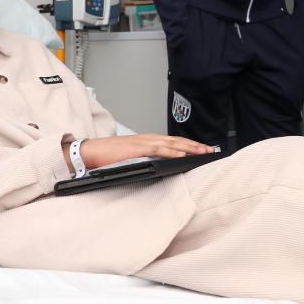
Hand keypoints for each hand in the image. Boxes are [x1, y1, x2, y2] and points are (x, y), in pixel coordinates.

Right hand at [64, 134, 215, 171]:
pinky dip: (172, 152)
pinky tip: (183, 156)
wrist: (92, 151)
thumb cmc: (109, 155)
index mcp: (149, 140)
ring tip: (202, 152)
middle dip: (195, 145)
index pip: (174, 141)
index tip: (203, 149)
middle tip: (211, 150)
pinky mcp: (138, 149)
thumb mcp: (133, 155)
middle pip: (177, 141)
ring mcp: (144, 142)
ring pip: (172, 144)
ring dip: (189, 148)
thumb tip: (160, 165)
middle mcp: (149, 138)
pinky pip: (159, 150)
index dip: (190, 144)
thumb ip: (147, 157)